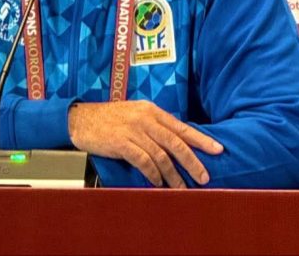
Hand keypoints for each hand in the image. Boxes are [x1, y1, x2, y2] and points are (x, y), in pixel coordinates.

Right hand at [68, 100, 222, 188]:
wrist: (80, 118)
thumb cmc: (108, 118)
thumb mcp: (134, 114)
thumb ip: (153, 125)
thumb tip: (175, 142)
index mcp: (150, 110)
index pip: (180, 126)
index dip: (201, 139)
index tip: (217, 150)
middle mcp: (144, 119)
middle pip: (175, 142)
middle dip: (192, 161)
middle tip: (204, 177)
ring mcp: (132, 130)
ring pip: (161, 155)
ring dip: (173, 175)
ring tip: (180, 188)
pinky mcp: (120, 142)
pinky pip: (143, 161)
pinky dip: (152, 173)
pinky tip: (157, 182)